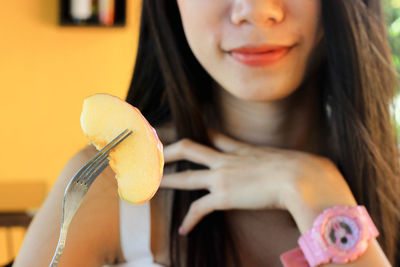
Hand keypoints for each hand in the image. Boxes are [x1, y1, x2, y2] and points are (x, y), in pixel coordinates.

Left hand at [160, 128, 356, 234]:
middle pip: (190, 147)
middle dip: (170, 150)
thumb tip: (295, 167)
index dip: (199, 133)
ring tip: (153, 184)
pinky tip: (184, 230)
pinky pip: (198, 208)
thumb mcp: (288, 158)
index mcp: (242, 149)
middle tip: (155, 151)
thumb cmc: (303, 169)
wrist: (303, 178)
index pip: (214, 136)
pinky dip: (190, 220)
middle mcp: (227, 159)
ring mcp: (223, 176)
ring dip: (167, 180)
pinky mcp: (223, 196)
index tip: (188, 132)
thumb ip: (281, 162)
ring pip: (185, 176)